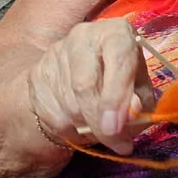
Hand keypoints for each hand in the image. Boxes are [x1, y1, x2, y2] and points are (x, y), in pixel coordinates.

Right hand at [27, 19, 156, 155]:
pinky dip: (71, 131)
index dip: (115, 97)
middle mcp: (82, 37)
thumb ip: (139, 102)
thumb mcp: (141, 90)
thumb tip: (129, 115)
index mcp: (115, 33)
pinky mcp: (36, 75)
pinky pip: (52, 115)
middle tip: (116, 145)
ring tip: (102, 131)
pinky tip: (82, 127)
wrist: (83, 72)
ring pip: (68, 106)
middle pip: (84, 86)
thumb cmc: (122, 80)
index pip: (115, 60)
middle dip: (100, 123)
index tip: (115, 129)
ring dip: (88, 129)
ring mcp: (54, 55)